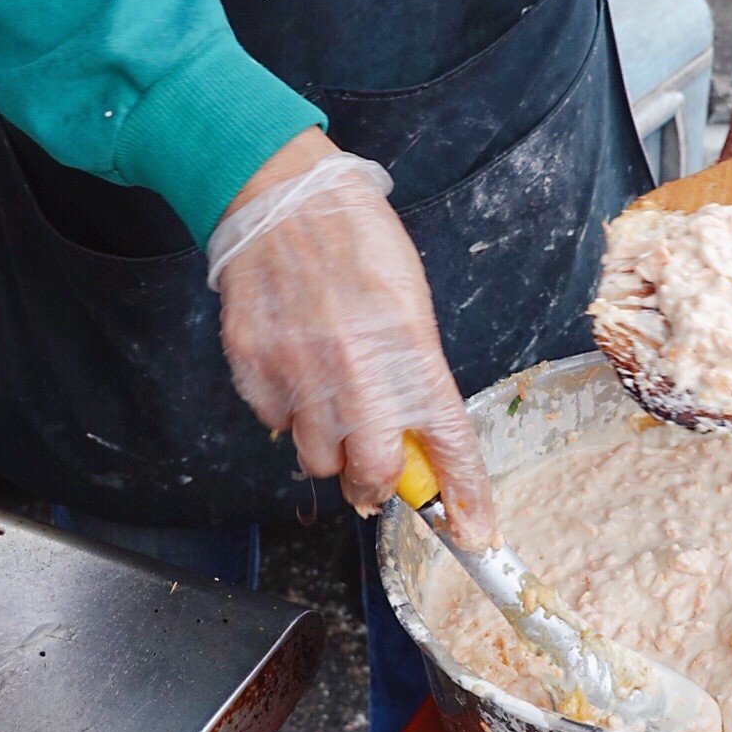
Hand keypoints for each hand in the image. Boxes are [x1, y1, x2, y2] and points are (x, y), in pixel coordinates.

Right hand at [212, 128, 494, 545]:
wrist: (284, 197)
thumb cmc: (357, 240)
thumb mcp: (411, 303)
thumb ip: (416, 371)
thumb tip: (415, 430)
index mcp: (412, 356)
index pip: (450, 447)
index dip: (466, 499)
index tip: (476, 535)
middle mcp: (357, 377)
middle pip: (373, 476)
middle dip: (378, 480)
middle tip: (376, 462)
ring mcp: (301, 377)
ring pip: (318, 460)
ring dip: (330, 446)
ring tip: (330, 399)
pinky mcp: (255, 371)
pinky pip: (274, 423)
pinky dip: (288, 411)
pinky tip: (295, 369)